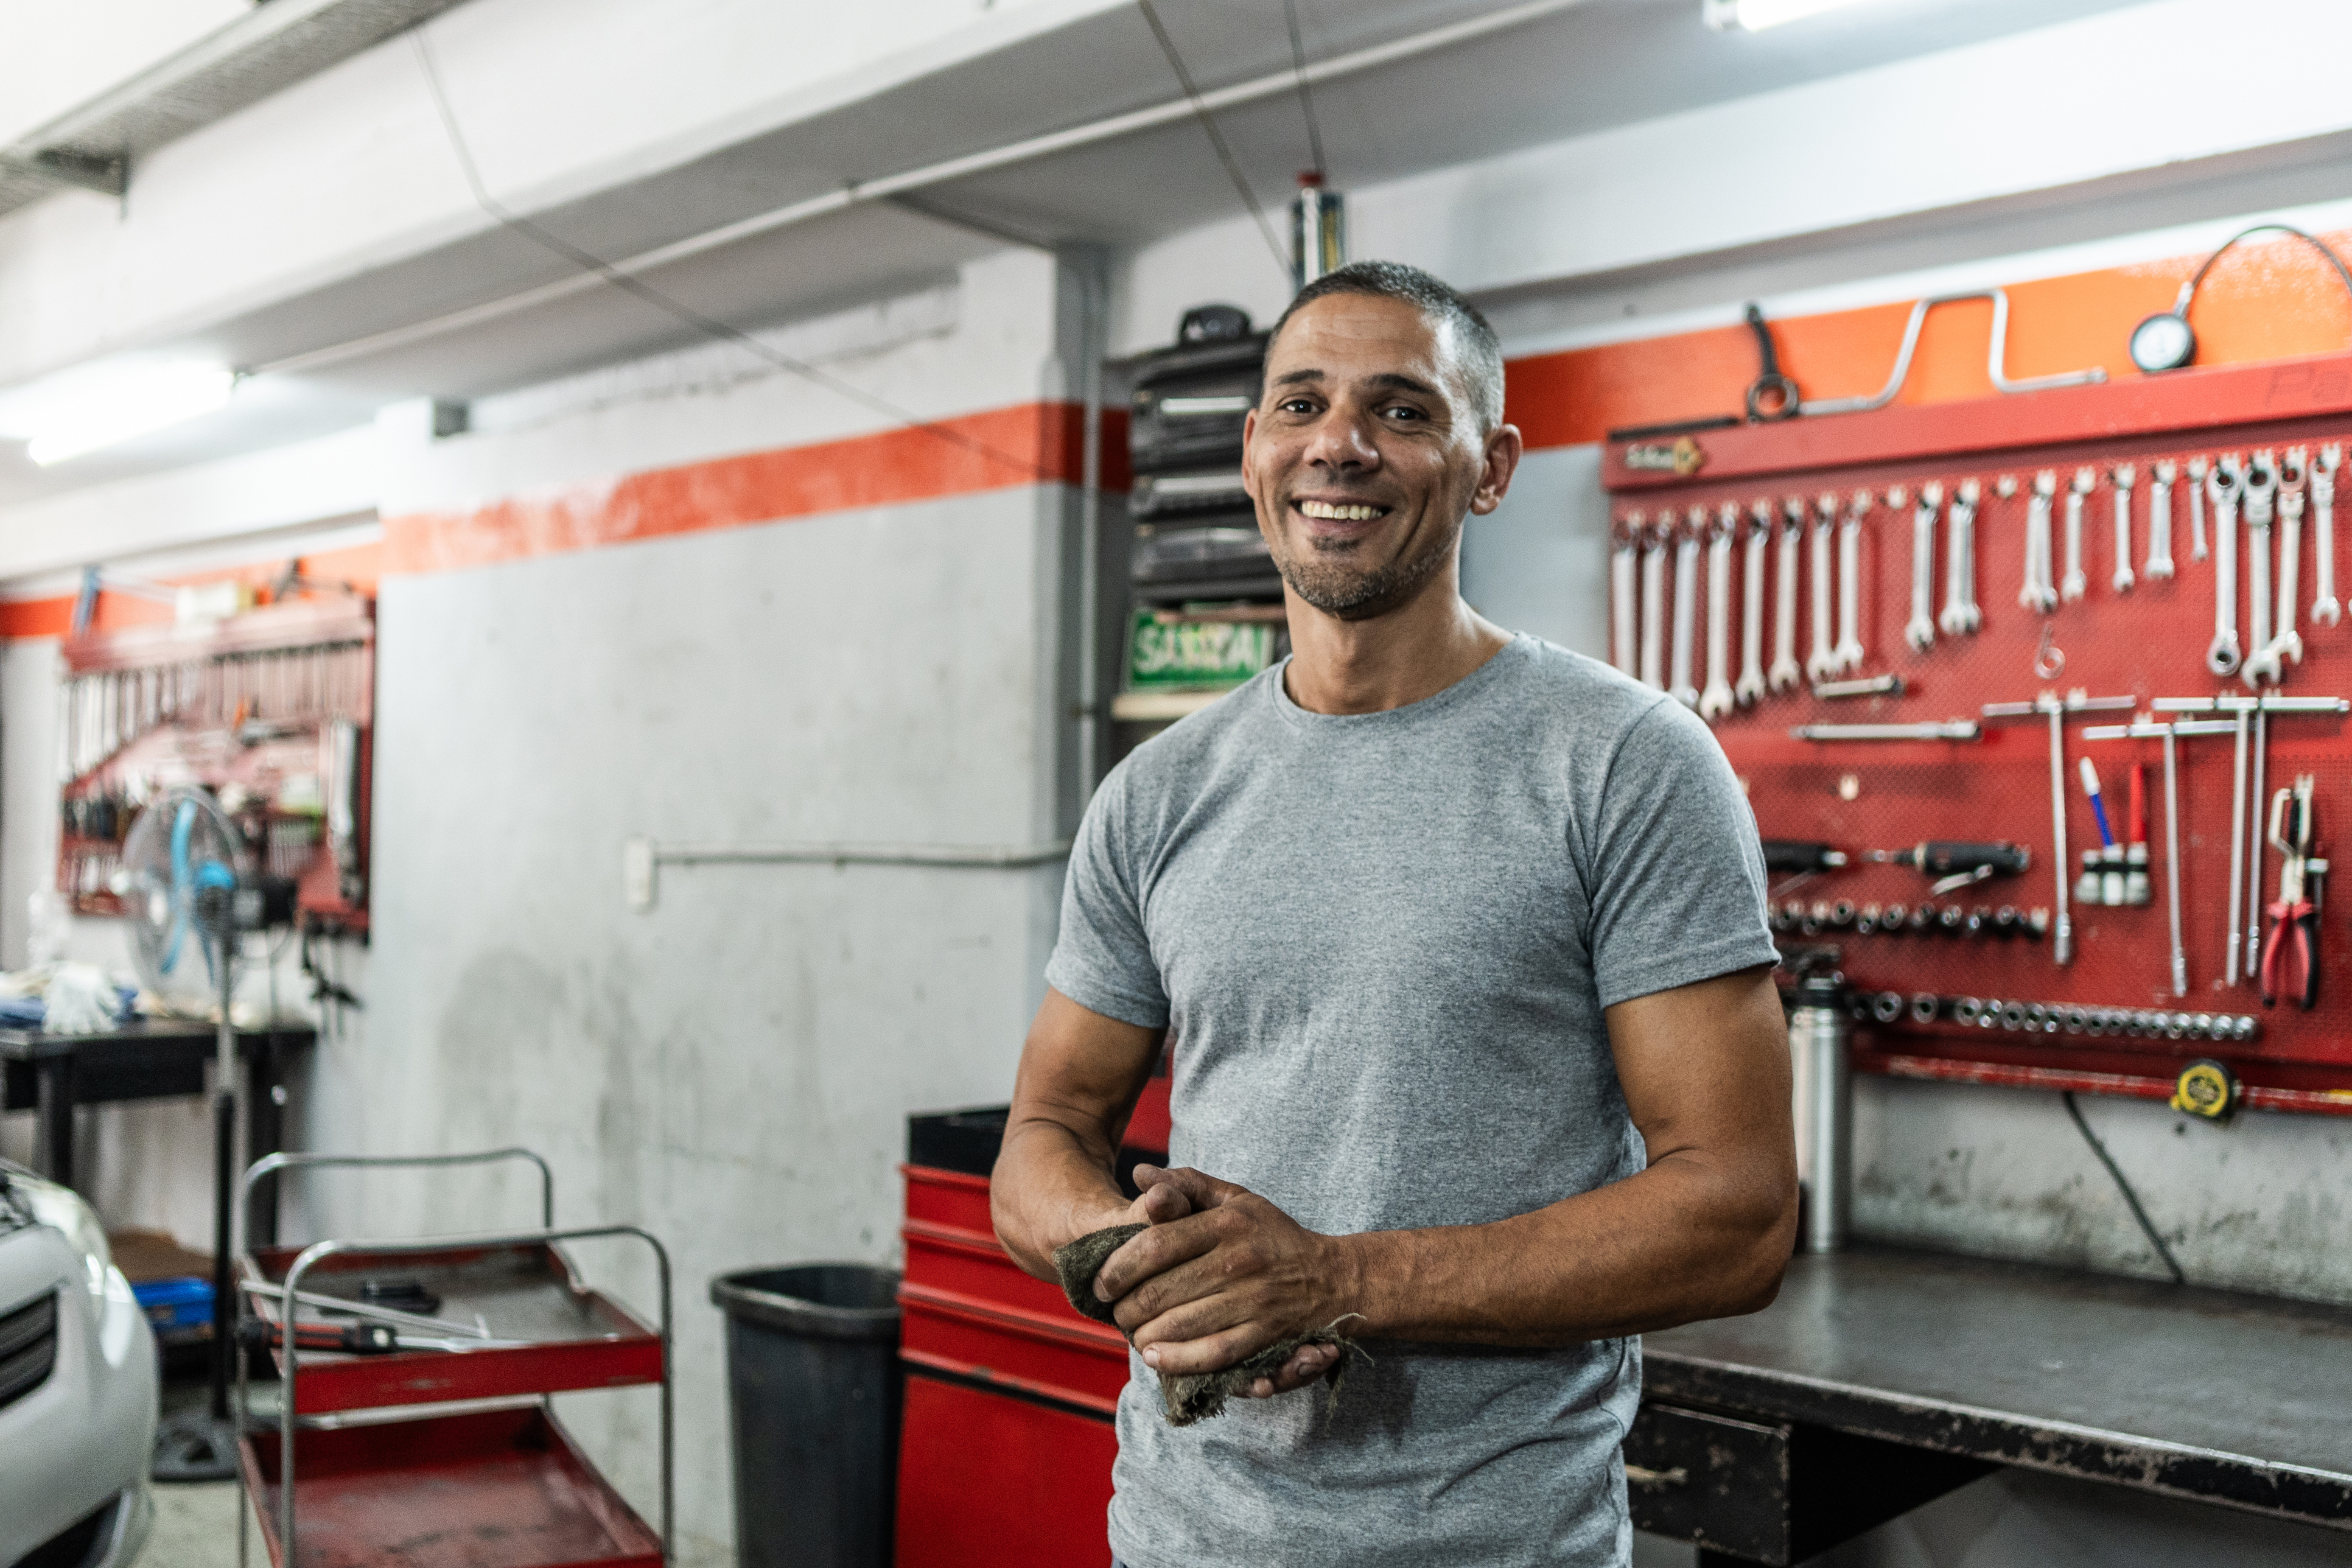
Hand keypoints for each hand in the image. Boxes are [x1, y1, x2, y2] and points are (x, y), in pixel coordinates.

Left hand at [1094, 1166, 1352, 1398]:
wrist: (1334, 1278)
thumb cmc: (1274, 1235)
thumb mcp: (1236, 1199)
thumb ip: (1187, 1185)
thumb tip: (1139, 1174)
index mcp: (1226, 1223)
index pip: (1156, 1245)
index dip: (1119, 1267)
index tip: (1102, 1282)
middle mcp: (1237, 1261)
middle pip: (1162, 1290)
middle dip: (1127, 1307)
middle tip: (1115, 1312)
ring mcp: (1253, 1300)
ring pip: (1182, 1324)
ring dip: (1146, 1334)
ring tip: (1132, 1333)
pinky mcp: (1264, 1334)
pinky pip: (1213, 1353)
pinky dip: (1179, 1359)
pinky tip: (1156, 1356)